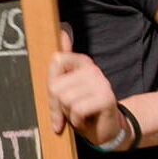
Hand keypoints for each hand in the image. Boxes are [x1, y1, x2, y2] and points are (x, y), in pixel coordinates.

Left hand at [48, 30, 122, 146]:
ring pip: (65, 99)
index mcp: (82, 62)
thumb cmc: (83, 109)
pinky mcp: (106, 97)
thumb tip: (62, 29)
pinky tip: (86, 119)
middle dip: (57, 104)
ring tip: (79, 114)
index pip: (55, 62)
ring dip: (68, 113)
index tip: (57, 97)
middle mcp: (92, 68)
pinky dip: (77, 120)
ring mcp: (101, 82)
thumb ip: (62, 63)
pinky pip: (76, 109)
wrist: (106, 129)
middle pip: (55, 86)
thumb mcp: (66, 87)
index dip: (51, 86)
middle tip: (69, 110)